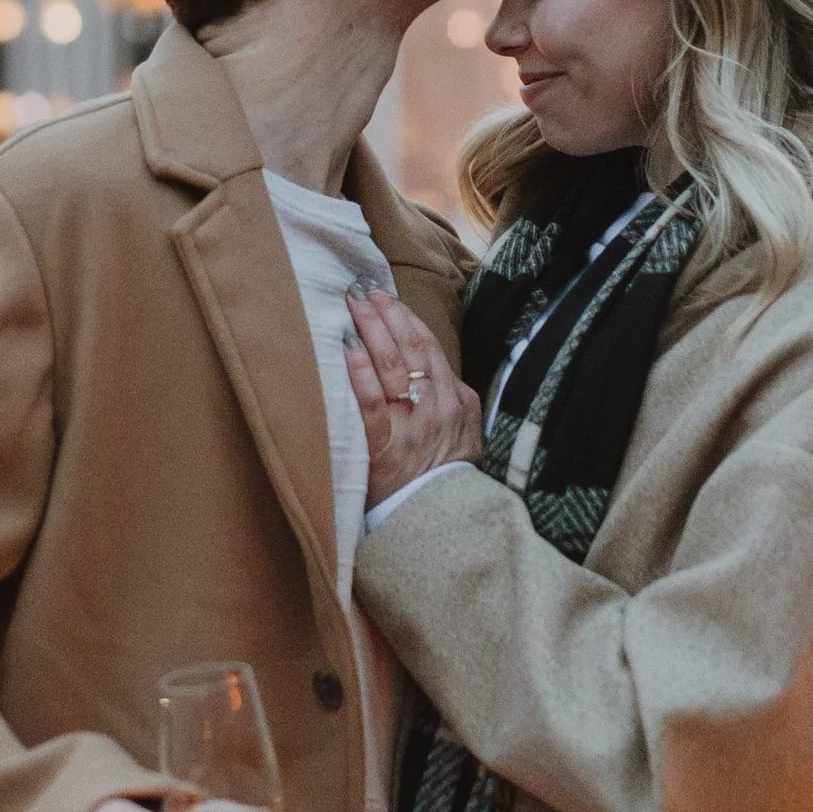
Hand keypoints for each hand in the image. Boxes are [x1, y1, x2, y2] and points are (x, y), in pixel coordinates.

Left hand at [347, 287, 481, 503]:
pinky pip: (371, 404)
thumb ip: (451, 398)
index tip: (388, 299)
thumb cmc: (445, 475)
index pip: (429, 348)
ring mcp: (411, 425)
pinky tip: (348, 352)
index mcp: (457, 400)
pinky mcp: (385, 446)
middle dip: (386, 316)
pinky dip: (360, 374)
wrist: (439, 518)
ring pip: (392, 367)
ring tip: (353, 308)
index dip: (407, 320)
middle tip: (364, 292)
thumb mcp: (464, 432)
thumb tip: (430, 366)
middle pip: (410, 349)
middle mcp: (437, 406)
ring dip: (371, 332)